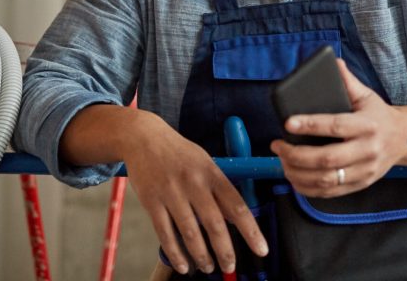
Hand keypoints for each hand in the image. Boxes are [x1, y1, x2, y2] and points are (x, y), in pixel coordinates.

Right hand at [123, 111, 267, 274]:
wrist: (144, 138)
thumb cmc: (179, 152)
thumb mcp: (204, 161)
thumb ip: (218, 188)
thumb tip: (235, 217)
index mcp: (211, 172)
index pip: (237, 205)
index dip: (251, 230)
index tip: (261, 249)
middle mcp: (194, 182)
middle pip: (215, 223)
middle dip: (225, 251)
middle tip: (230, 267)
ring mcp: (172, 193)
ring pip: (190, 232)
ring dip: (202, 256)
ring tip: (209, 267)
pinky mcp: (152, 202)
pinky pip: (165, 234)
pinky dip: (175, 254)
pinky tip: (183, 265)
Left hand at [270, 60, 406, 197]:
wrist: (404, 139)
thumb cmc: (379, 115)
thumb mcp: (367, 95)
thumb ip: (348, 81)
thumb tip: (333, 62)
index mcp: (367, 125)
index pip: (335, 126)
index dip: (310, 125)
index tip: (288, 123)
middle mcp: (367, 150)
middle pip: (327, 159)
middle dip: (297, 155)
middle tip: (277, 145)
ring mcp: (364, 171)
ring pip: (327, 180)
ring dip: (298, 173)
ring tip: (282, 161)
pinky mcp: (361, 185)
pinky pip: (331, 193)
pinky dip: (308, 188)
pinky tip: (294, 177)